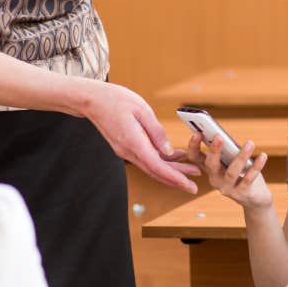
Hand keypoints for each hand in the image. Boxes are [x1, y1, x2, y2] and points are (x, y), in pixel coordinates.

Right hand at [75, 79, 200, 193]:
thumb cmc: (116, 100)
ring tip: (190, 170)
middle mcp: (128, 151)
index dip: (176, 178)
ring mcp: (125, 151)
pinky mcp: (125, 147)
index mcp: (134, 143)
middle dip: (177, 180)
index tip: (190, 186)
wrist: (92, 100)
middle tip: (194, 187)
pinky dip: (160, 160)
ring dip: (170, 171)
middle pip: (156, 171)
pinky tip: (174, 156)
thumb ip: (156, 132)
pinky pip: (145, 158)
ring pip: (151, 166)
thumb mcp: (142, 110)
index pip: (158, 167)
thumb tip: (169, 152)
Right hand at [186, 133, 271, 208]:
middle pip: (210, 165)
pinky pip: (249, 179)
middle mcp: (215, 179)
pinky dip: (256, 166)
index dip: (193, 146)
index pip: (195, 158)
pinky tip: (262, 156)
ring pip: (232, 172)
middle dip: (214, 150)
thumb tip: (226, 136)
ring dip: (241, 156)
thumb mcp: (232, 161)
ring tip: (250, 143)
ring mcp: (227, 188)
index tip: (198, 133)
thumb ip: (228, 150)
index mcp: (210, 168)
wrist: (255, 198)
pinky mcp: (241, 194)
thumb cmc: (243, 174)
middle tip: (219, 136)